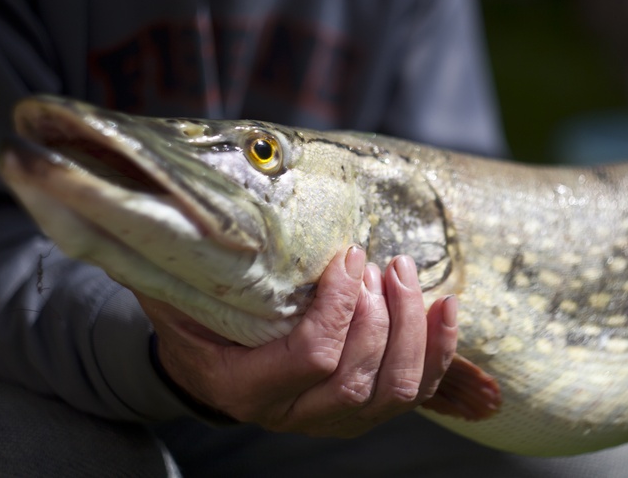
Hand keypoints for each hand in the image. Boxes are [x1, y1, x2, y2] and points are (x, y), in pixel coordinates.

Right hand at [134, 246, 457, 437]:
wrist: (206, 363)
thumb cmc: (195, 318)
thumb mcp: (181, 292)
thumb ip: (197, 264)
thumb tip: (201, 208)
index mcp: (245, 387)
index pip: (311, 357)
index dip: (339, 305)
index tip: (347, 257)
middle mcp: (292, 413)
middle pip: (358, 379)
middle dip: (380, 314)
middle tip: (375, 264)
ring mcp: (332, 418)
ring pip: (396, 392)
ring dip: (410, 326)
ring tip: (401, 272)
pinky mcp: (363, 410)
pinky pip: (417, 393)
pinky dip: (439, 349)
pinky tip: (445, 305)